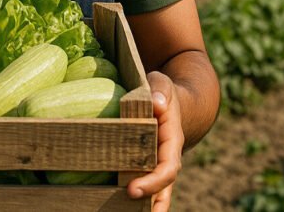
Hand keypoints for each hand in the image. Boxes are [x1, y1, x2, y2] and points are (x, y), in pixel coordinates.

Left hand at [127, 71, 183, 211]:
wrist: (165, 100)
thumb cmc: (160, 91)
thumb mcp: (162, 84)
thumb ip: (161, 91)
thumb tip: (156, 105)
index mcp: (172, 141)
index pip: (167, 168)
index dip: (153, 182)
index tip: (133, 190)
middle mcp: (166, 158)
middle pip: (162, 189)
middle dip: (148, 203)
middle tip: (126, 206)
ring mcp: (155, 165)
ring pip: (154, 193)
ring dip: (143, 207)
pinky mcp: (144, 166)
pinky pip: (141, 184)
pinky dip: (133, 199)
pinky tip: (111, 206)